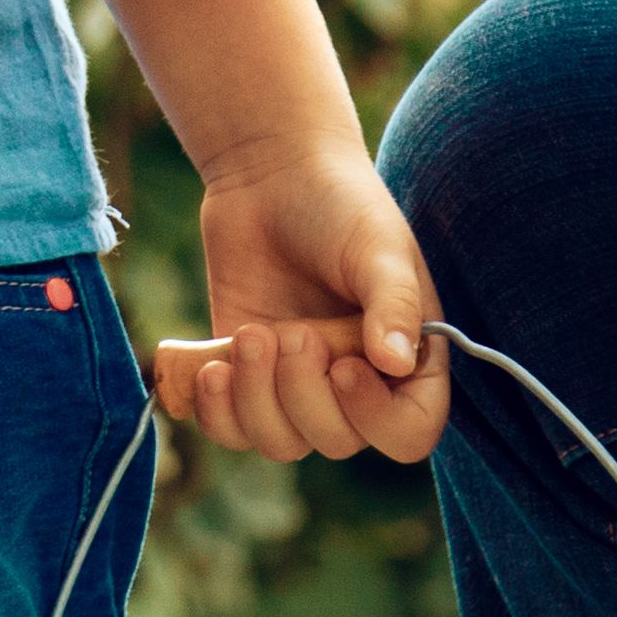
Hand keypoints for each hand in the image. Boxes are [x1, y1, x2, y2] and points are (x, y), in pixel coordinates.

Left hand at [151, 133, 447, 462]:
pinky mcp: (245, 377)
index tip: (344, 368)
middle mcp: (354, 383)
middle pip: (336, 440)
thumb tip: (397, 363)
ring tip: (250, 337)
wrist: (269, 174)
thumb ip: (394, 302)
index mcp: (404, 360)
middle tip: (291, 331)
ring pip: (280, 443)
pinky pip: (230, 429)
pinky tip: (209, 368)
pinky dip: (216, 412)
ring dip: (256, 401)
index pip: (407, 432)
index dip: (376, 419)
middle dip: (303, 394)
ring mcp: (296, 385)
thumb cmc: (340, 204)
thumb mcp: (378, 246)